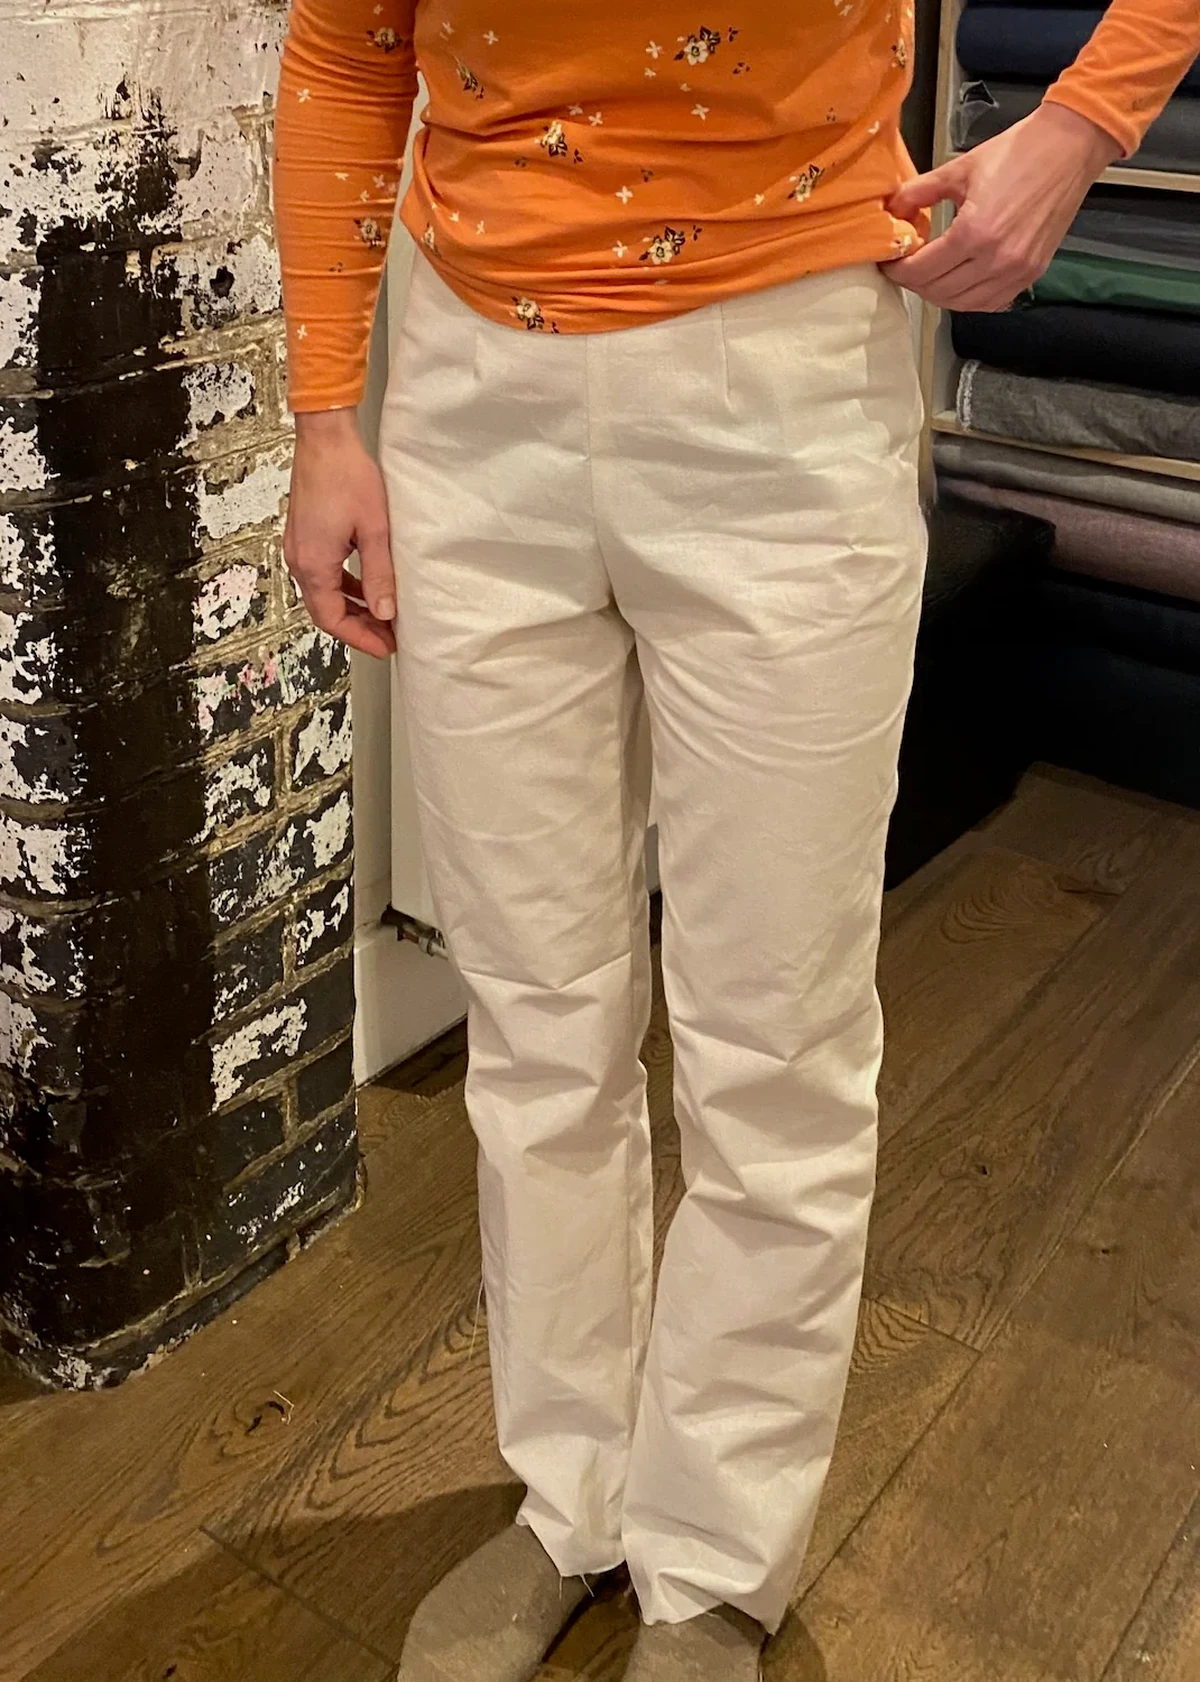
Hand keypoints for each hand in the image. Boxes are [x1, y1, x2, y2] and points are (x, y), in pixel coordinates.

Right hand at [284, 409, 396, 659]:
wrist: (325, 437)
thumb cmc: (347, 475)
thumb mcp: (374, 530)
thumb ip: (379, 574)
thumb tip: (385, 612)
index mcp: (314, 564)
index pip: (332, 619)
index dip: (359, 638)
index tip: (384, 647)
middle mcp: (300, 560)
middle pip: (326, 610)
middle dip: (357, 627)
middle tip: (387, 637)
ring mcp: (300, 547)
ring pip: (325, 593)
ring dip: (352, 607)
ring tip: (382, 615)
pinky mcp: (306, 535)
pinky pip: (324, 573)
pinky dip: (345, 586)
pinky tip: (366, 585)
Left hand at [884, 102, 1120, 311]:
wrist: (1068, 148)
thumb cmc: (1017, 153)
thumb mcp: (959, 169)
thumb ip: (920, 192)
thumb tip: (892, 210)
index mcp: (974, 232)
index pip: (921, 270)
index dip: (898, 270)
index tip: (890, 263)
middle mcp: (996, 259)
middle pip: (938, 292)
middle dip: (914, 283)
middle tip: (905, 269)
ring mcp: (1016, 271)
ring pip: (962, 304)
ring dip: (939, 294)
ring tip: (929, 275)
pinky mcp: (1031, 274)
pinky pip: (989, 303)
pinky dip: (967, 299)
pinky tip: (958, 283)